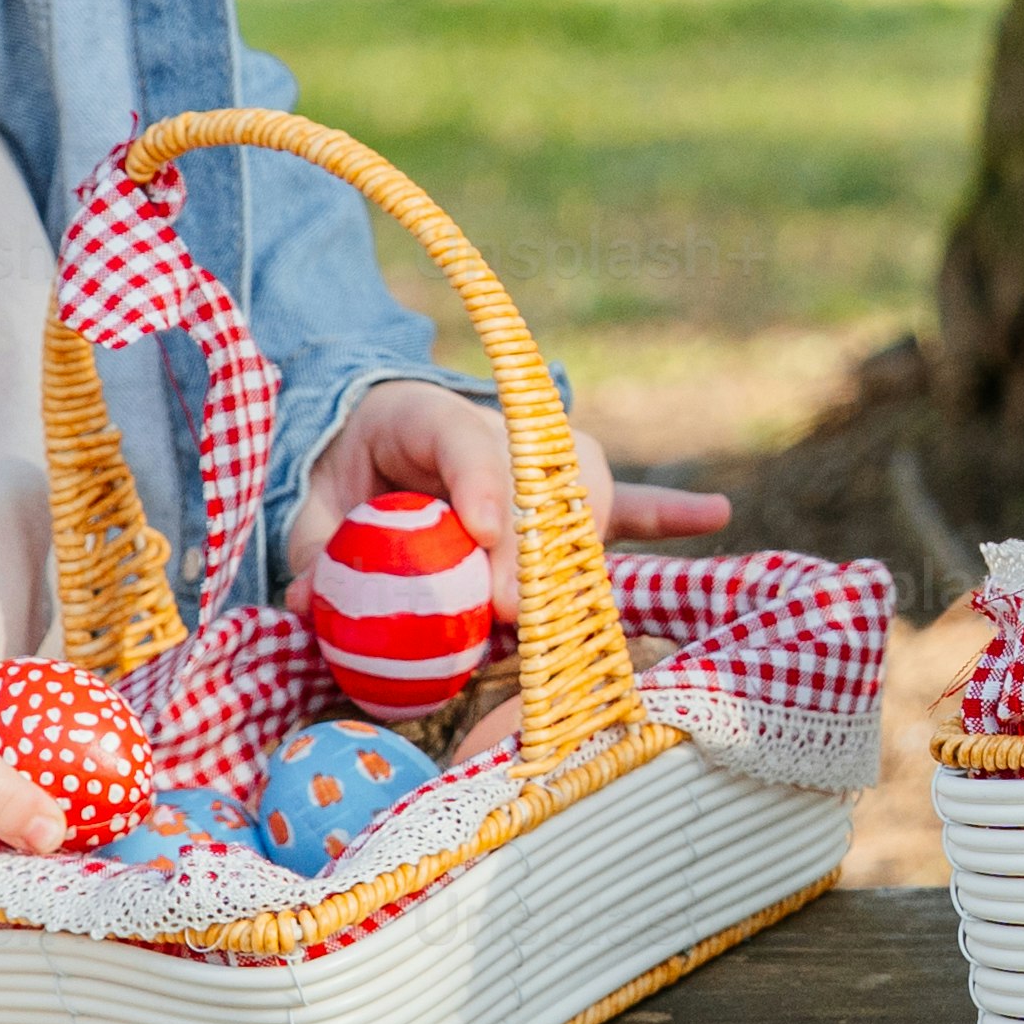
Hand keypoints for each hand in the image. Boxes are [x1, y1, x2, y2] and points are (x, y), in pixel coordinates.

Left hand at [284, 373, 733, 617]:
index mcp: (422, 414)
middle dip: (530, 545)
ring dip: (579, 548)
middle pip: (538, 475)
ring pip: (585, 486)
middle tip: (505, 608)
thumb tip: (313, 608)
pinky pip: (623, 500)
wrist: (360, 439)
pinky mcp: (564, 490)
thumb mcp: (310, 511)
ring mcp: (538, 455)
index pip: (464, 440)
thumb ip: (315, 556)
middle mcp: (497, 427)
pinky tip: (714, 514)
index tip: (481, 541)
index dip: (480, 488)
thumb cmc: (336, 482)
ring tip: (555, 601)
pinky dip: (665, 511)